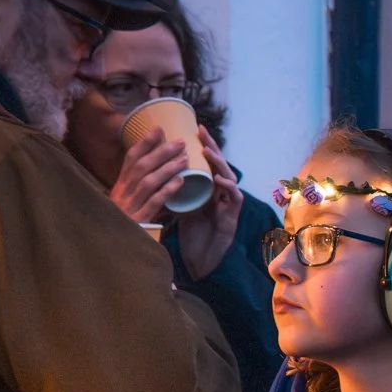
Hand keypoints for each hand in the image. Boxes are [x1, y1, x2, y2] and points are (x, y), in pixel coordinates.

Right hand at [110, 128, 192, 224]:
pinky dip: (167, 191)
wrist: (110, 250)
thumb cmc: (122, 223)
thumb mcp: (125, 202)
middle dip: (161, 151)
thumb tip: (155, 165)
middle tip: (180, 141)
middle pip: (142, 166)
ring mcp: (129, 206)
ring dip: (167, 168)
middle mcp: (123, 193)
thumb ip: (136, 186)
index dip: (144, 143)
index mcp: (120, 186)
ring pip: (149, 182)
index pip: (130, 159)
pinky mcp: (138, 221)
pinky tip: (180, 182)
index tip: (159, 129)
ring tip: (185, 158)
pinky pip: (154, 203)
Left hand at [174, 126, 244, 282]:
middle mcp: (221, 195)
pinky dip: (227, 187)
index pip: (208, 163)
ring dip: (219, 164)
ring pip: (229, 177)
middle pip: (220, 165)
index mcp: (210, 190)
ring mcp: (229, 205)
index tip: (194, 128)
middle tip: (202, 131)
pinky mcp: (232, 218)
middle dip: (212, 147)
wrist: (201, 263)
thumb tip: (156, 173)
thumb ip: (176, 192)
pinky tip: (218, 179)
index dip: (204, 145)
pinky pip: (234, 198)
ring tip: (208, 152)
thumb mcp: (181, 208)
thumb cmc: (192, 237)